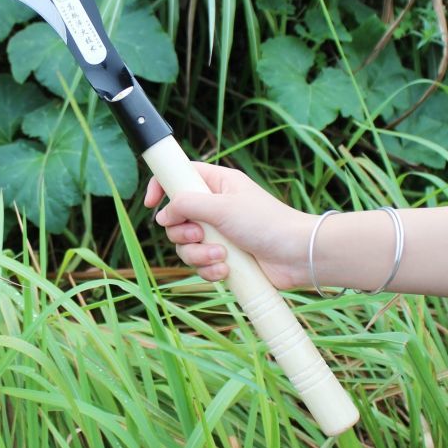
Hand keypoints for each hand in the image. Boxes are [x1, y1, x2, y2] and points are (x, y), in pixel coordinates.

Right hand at [144, 162, 316, 289]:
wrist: (297, 256)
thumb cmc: (267, 222)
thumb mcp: (222, 206)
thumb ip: (187, 204)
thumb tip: (162, 215)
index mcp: (217, 184)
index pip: (179, 177)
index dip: (160, 187)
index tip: (150, 203)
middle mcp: (215, 207)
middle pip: (176, 217)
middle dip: (183, 232)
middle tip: (200, 234)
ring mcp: (218, 234)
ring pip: (185, 245)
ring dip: (198, 254)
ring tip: (220, 256)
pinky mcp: (223, 258)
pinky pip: (200, 264)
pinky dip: (209, 269)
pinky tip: (226, 270)